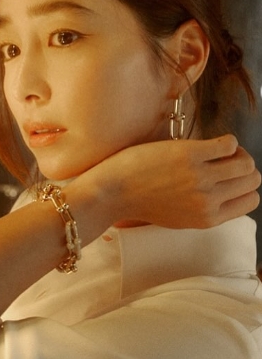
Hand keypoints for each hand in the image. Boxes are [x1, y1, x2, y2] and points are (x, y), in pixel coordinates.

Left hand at [86, 134, 260, 228]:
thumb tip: (224, 191)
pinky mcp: (191, 155)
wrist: (111, 194)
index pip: (251, 200)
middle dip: (243, 166)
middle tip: (224, 158)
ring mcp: (202, 178)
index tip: (229, 175)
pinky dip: (225, 139)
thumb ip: (203, 209)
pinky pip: (229, 143)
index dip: (243, 184)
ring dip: (237, 152)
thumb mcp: (178, 216)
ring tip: (217, 149)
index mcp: (208, 219)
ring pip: (246, 161)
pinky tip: (208, 142)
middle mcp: (209, 201)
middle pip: (252, 179)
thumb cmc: (139, 201)